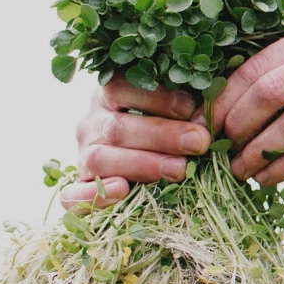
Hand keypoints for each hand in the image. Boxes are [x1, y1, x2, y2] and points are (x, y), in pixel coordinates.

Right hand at [62, 82, 209, 209]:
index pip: (123, 88)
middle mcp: (93, 124)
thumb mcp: (174, 111)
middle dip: (161, 135)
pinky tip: (122, 190)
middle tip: (198, 142)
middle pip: (117, 127)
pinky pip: (72, 195)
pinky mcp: (77, 188)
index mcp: (111, 96)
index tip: (191, 107)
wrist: (137, 162)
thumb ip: (187, 108)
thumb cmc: (167, 128)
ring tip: (179, 170)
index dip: (156, 98)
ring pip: (99, 158)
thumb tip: (211, 112)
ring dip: (142, 164)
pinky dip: (94, 195)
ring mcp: (83, 156)